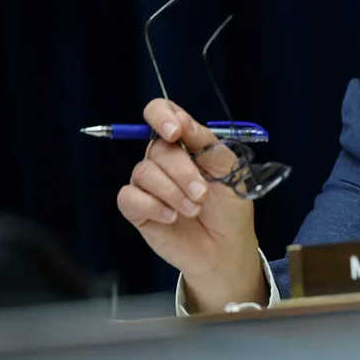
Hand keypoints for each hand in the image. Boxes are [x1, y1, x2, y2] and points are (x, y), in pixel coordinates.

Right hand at [117, 99, 266, 310]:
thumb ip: (206, 144)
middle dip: (182, 172)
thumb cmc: (230, 207)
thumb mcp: (229, 170)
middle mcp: (163, 159)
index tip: (174, 132)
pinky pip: (130, 197)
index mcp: (186, 143)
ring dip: (172, 192)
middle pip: (157, 149)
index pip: (161, 113)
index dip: (161, 115)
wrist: (225, 247)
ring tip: (193, 209)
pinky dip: (153, 206)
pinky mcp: (137, 208)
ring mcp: (148, 183)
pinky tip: (171, 217)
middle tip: (202, 194)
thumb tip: (181, 121)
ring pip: (144, 172)